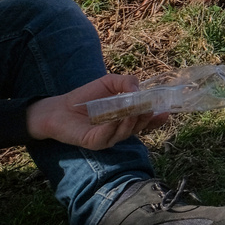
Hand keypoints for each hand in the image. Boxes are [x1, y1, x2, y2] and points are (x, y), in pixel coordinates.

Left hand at [26, 73, 167, 149]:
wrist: (59, 108)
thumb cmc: (85, 96)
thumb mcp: (110, 82)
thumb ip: (126, 82)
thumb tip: (139, 90)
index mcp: (125, 118)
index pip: (145, 121)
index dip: (156, 119)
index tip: (166, 112)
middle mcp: (119, 130)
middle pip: (137, 128)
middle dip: (145, 119)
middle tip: (148, 109)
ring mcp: (107, 138)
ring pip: (124, 133)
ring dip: (130, 123)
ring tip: (134, 111)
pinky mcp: (93, 142)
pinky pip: (106, 137)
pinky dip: (112, 128)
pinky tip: (115, 119)